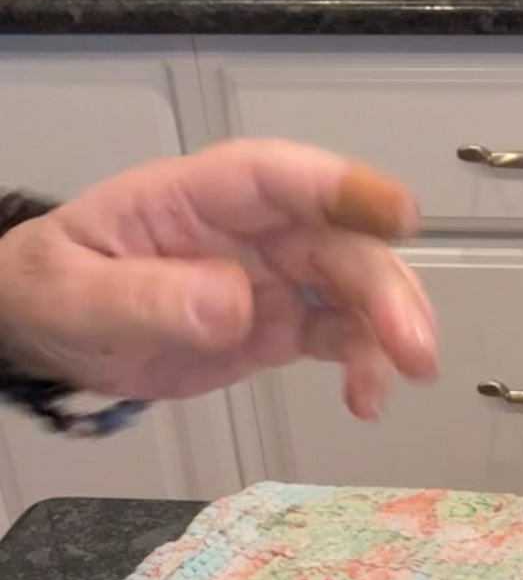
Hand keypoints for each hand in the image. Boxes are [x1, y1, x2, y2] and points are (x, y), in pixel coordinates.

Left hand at [0, 138, 437, 420]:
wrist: (51, 332)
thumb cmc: (56, 290)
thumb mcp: (79, 295)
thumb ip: (149, 298)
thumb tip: (232, 305)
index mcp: (195, 199)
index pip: (274, 178)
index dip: (340, 187)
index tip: (397, 214)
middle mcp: (247, 232)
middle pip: (334, 241)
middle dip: (383, 288)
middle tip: (414, 347)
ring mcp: (269, 279)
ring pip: (350, 289)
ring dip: (389, 328)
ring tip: (408, 375)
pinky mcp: (277, 327)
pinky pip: (335, 339)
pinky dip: (362, 366)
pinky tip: (367, 401)